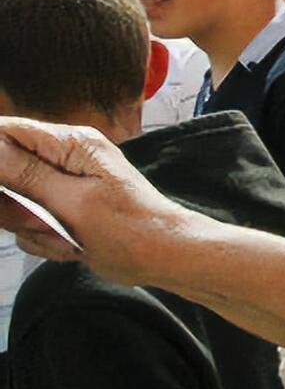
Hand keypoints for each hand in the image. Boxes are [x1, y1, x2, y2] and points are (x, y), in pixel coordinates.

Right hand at [0, 118, 190, 286]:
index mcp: (72, 145)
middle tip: (39, 221)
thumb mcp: (73, 202)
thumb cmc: (133, 228)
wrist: (165, 258)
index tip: (0, 190)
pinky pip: (31, 225)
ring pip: (15, 204)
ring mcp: (64, 186)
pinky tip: (72, 247)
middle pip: (4, 171)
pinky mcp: (65, 210)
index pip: (7, 131)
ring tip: (64, 237)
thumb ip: (25, 174)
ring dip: (32, 228)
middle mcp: (66, 159)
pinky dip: (45, 241)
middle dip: (13, 205)